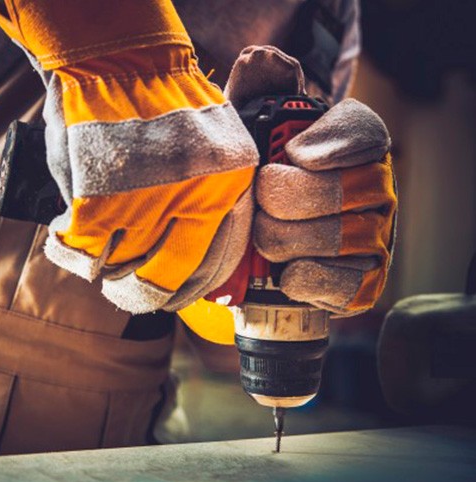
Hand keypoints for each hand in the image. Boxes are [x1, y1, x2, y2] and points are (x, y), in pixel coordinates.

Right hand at [0, 0, 259, 312]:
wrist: (119, 58)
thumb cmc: (163, 103)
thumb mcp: (211, 150)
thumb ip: (208, 203)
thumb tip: (188, 255)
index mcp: (227, 189)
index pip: (216, 266)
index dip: (191, 291)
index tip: (173, 295)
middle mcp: (192, 201)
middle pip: (167, 280)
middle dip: (144, 296)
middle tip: (129, 291)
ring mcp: (144, 204)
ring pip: (123, 272)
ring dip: (107, 276)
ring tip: (99, 265)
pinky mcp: (98, 201)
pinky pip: (83, 252)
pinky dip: (71, 254)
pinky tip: (67, 239)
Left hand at [246, 47, 396, 314]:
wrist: (251, 244)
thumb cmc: (253, 178)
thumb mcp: (246, 134)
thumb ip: (253, 93)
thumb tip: (261, 62)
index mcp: (353, 144)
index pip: (362, 133)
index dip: (330, 143)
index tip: (293, 153)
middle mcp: (375, 188)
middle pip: (337, 191)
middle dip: (280, 200)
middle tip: (257, 202)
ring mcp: (374, 236)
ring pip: (333, 237)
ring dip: (282, 239)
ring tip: (261, 235)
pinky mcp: (363, 281)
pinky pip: (339, 281)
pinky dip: (301, 276)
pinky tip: (283, 269)